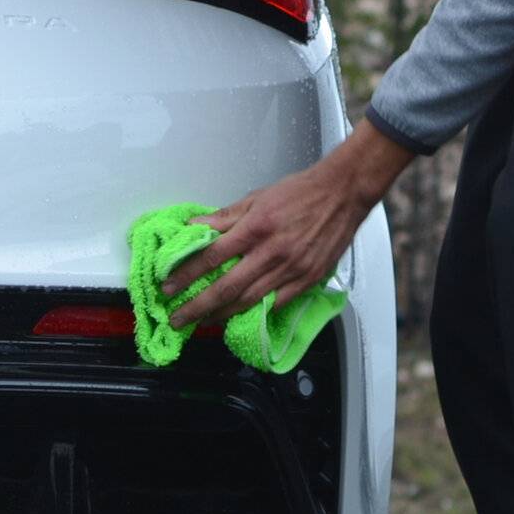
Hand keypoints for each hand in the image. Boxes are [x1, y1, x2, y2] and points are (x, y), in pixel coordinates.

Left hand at [166, 122, 414, 327]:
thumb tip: (195, 226)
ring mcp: (292, 269)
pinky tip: (239, 317)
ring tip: (204, 321)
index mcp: (256, 228)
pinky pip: (277, 302)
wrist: (343, 194)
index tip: (169, 287)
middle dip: (198, 306)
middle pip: (227, 287)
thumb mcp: (256, 197)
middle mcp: (272, 252)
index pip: (212, 256)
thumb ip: (225, 217)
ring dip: (223, 314)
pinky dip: (256, 312)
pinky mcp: (308, 279)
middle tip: (178, 318)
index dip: (187, 274)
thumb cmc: (300, 192)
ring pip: (250, 300)